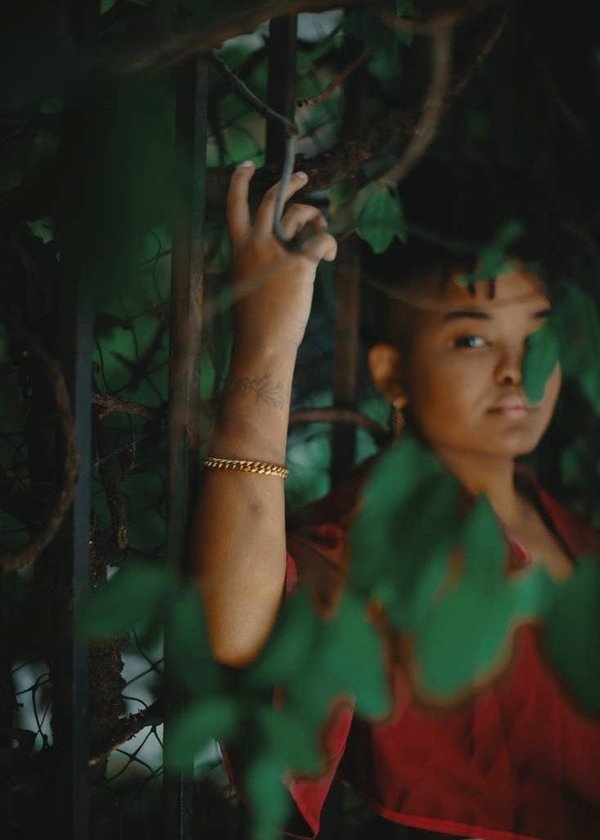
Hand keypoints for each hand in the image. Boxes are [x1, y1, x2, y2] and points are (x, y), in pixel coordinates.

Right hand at [227, 161, 337, 353]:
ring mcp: (277, 252)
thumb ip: (259, 262)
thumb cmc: (256, 322)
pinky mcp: (299, 264)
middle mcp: (255, 244)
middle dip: (290, 183)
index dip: (240, 181)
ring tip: (320, 233)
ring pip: (300, 214)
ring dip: (316, 217)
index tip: (247, 165)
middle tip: (303, 177)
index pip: (234, 205)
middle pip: (272, 199)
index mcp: (238, 249)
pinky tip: (328, 256)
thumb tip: (286, 250)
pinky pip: (320, 239)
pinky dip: (328, 244)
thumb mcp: (247, 284)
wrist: (262, 344)